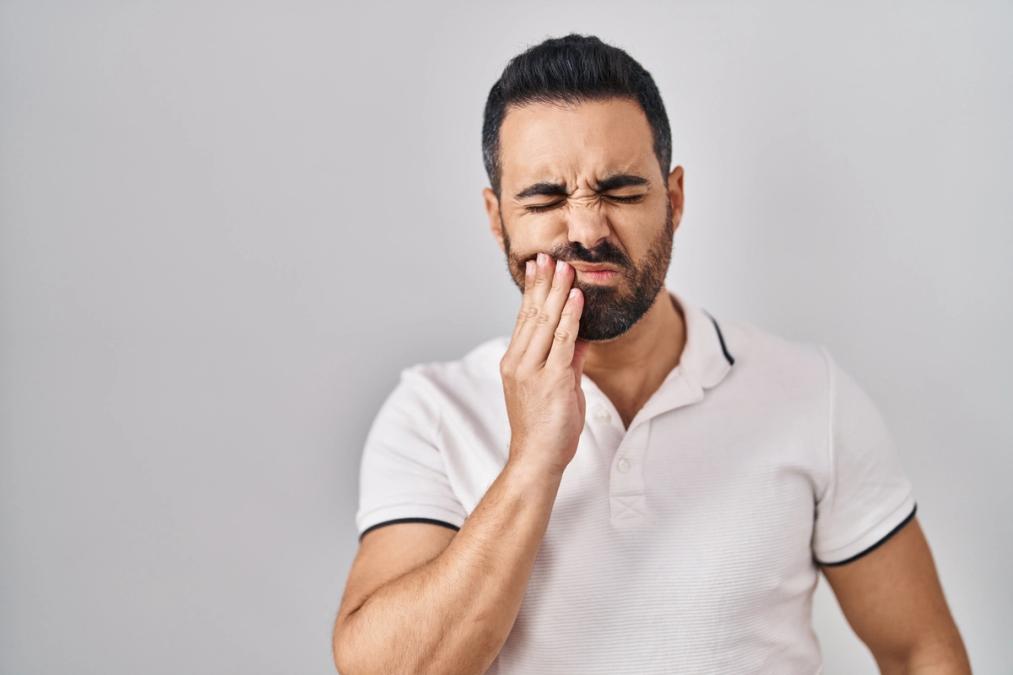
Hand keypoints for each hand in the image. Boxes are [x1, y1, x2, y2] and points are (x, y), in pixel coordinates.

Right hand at [499, 252, 589, 477]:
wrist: (536, 459)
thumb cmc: (545, 428)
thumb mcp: (557, 387)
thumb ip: (566, 360)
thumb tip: (578, 335)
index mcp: (514, 362)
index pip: (524, 318)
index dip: (533, 291)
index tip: (539, 268)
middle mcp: (519, 362)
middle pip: (532, 314)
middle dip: (543, 283)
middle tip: (549, 256)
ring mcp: (532, 370)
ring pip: (545, 322)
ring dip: (558, 291)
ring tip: (565, 267)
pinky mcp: (551, 380)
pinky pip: (562, 341)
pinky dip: (570, 316)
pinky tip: (576, 297)